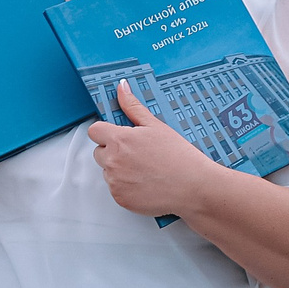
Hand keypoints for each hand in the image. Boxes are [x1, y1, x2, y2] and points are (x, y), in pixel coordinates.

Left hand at [89, 83, 217, 216]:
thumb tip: (121, 88)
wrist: (193, 187)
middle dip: (112, 151)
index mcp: (119, 140)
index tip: (118, 136)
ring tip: (145, 170)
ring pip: (107, 172)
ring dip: (119, 170)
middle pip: (99, 152)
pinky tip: (146, 183)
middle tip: (138, 154)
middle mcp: (113, 161)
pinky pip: (116, 189)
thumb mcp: (156, 126)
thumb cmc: (179, 156)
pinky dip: (126, 187)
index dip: (105, 132)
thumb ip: (133, 107)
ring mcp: (115, 182)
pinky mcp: (120, 199)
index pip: (95, 131)